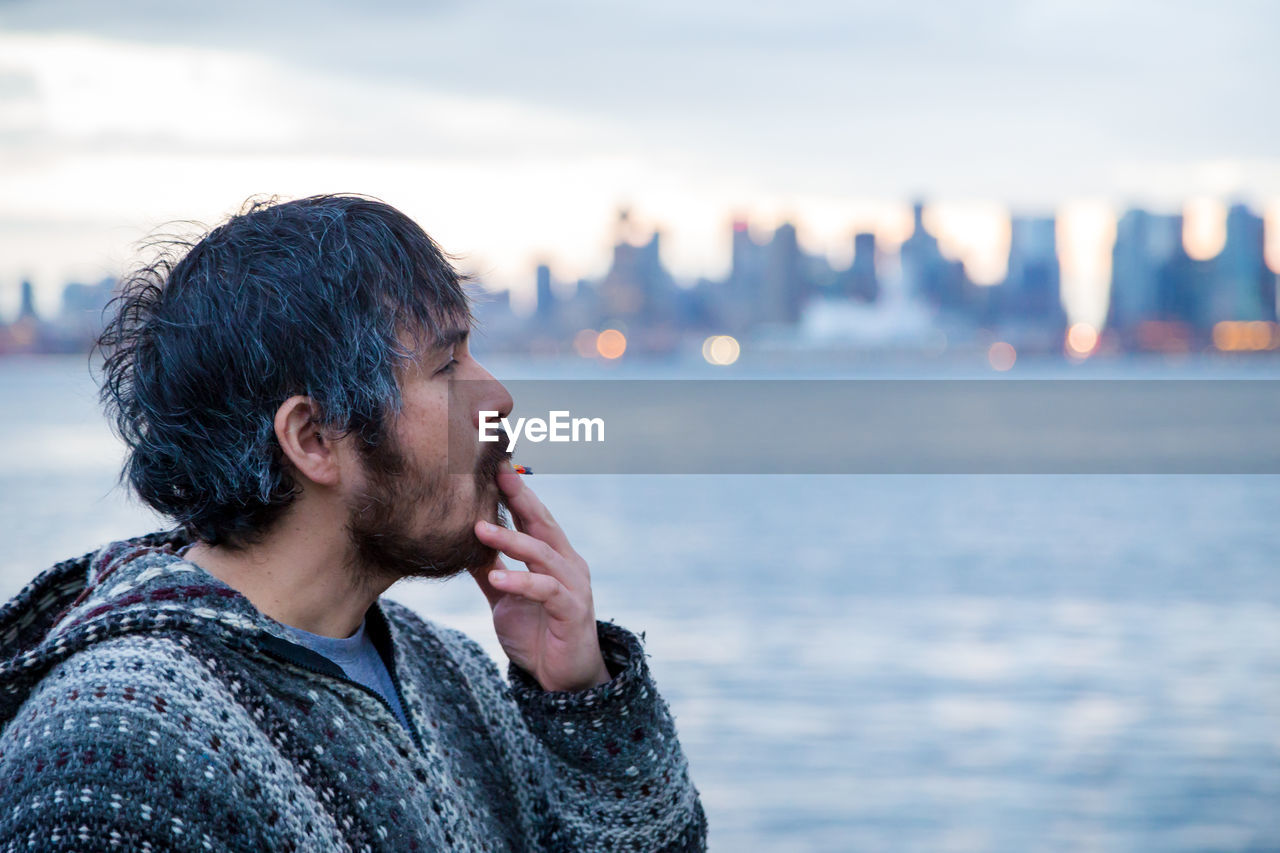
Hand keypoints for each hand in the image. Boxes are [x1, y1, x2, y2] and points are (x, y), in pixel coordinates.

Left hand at [470, 463, 610, 692]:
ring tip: (479, 530)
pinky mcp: (572, 611)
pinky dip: (521, 583)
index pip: (534, 517)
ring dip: (511, 540)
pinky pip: (546, 590)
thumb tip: (461, 547)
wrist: (562, 681)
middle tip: (497, 474)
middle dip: (520, 498)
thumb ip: (490, 570)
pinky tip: (496, 579)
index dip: (516, 492)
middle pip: (543, 524)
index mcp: (553, 557)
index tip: (494, 467)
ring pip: (542, 554)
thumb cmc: (538, 635)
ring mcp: (573, 586)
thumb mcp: (505, 599)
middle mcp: (568, 564)